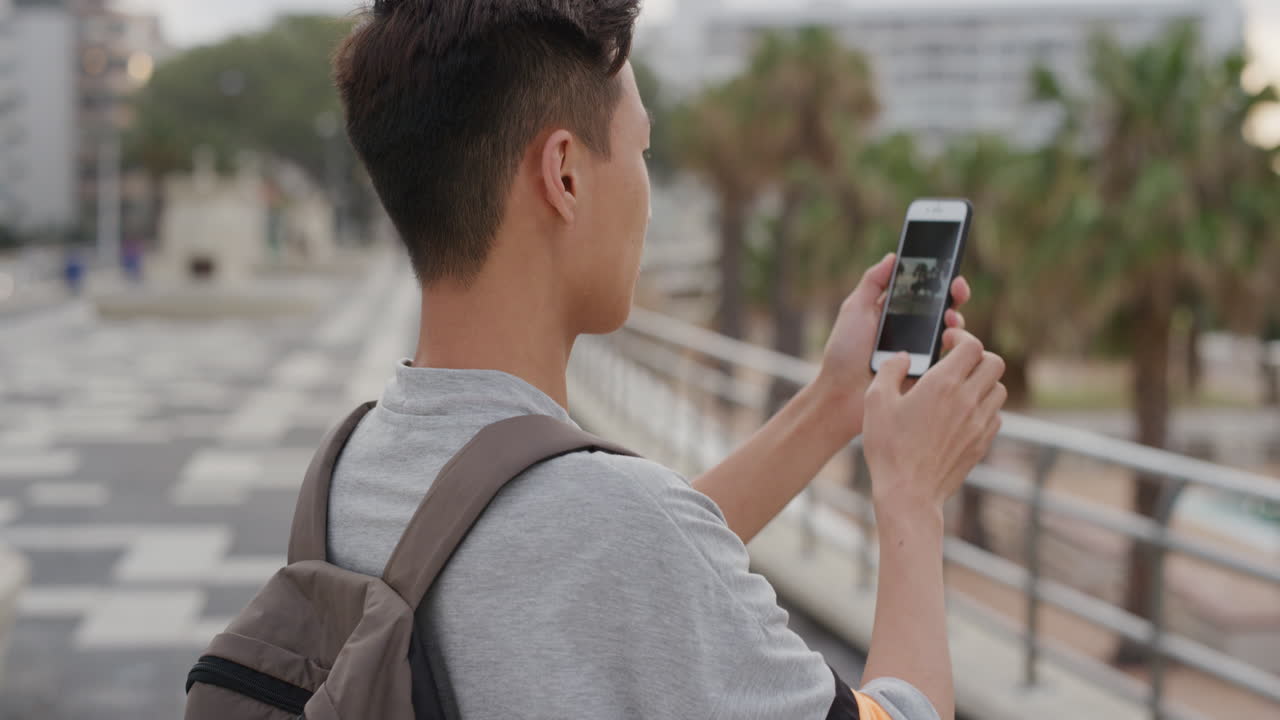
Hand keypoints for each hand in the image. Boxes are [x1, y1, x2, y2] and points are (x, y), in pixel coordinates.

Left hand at [813, 253, 970, 438]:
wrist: (843, 393)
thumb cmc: (844, 352)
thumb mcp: (854, 310)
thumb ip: (872, 282)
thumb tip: (893, 256)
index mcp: (895, 313)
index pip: (922, 290)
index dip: (937, 277)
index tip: (947, 264)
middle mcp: (912, 330)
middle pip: (942, 306)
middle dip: (955, 293)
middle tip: (957, 288)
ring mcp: (923, 351)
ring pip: (951, 329)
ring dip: (956, 318)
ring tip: (949, 317)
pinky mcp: (930, 371)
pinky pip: (952, 355)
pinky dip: (957, 343)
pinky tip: (950, 337)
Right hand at [862, 330, 1005, 520]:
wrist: (909, 492)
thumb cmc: (889, 447)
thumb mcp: (876, 402)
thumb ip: (890, 370)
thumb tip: (903, 357)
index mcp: (942, 384)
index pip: (972, 345)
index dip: (962, 337)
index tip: (948, 340)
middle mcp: (967, 399)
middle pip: (994, 362)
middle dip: (977, 356)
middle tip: (957, 362)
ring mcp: (979, 423)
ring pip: (998, 389)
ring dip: (983, 382)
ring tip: (961, 387)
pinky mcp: (982, 442)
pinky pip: (995, 415)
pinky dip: (984, 407)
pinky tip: (962, 414)